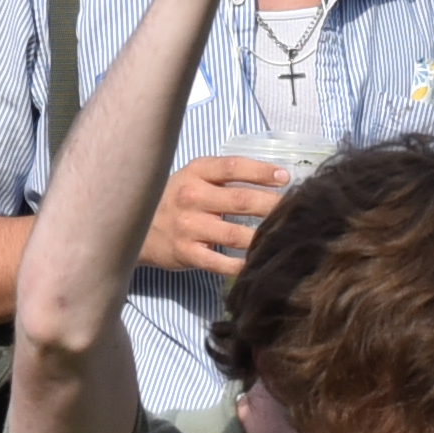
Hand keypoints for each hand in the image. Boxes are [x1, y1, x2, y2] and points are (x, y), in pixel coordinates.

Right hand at [142, 149, 289, 278]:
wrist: (136, 227)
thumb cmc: (176, 199)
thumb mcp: (194, 177)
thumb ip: (224, 177)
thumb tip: (274, 180)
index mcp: (197, 172)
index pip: (233, 168)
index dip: (262, 172)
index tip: (286, 178)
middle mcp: (192, 197)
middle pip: (241, 201)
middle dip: (273, 206)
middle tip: (296, 211)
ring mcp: (189, 227)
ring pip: (235, 234)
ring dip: (263, 237)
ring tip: (285, 237)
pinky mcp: (187, 253)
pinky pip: (221, 262)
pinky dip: (243, 264)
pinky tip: (261, 262)